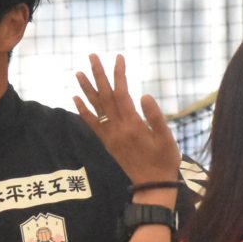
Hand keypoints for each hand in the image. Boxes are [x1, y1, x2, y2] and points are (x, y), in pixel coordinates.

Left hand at [72, 55, 181, 187]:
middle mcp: (117, 129)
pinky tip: (76, 99)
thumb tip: (144, 95)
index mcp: (133, 125)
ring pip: (95, 108)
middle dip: (98, 75)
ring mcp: (110, 136)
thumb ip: (155, 116)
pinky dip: (83, 110)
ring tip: (78, 73)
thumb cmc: (164, 160)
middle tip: (92, 56)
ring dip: (86, 89)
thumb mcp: (166, 138)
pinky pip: (92, 124)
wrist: (152, 185)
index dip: (119, 74)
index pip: (122, 93)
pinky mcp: (107, 143)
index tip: (119, 58)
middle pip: (104, 96)